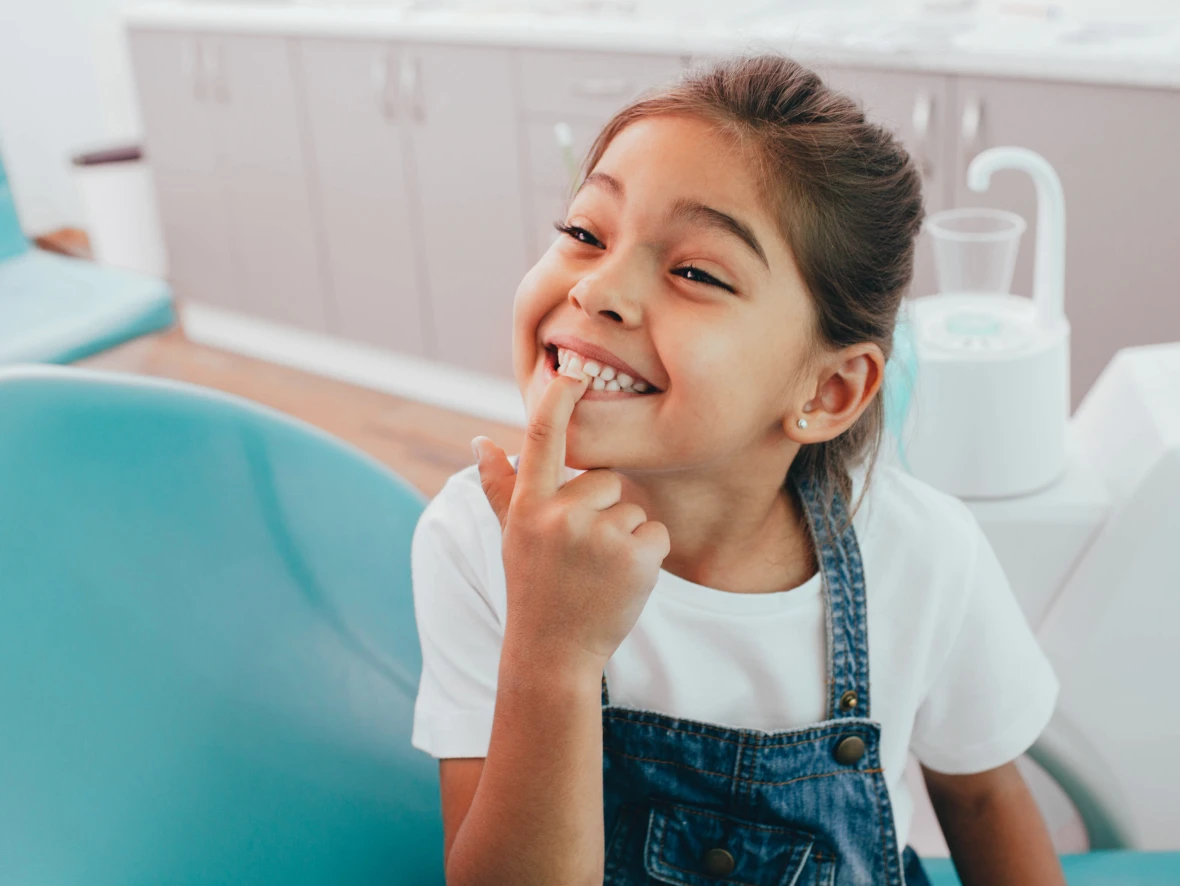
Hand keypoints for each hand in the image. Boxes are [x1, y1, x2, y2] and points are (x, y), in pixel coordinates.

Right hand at [473, 371, 670, 669]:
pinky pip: (656, 532)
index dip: (559, 399)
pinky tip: (621, 581)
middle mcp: (560, 515)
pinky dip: (647, 556)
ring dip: (624, 537)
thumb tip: (480, 441)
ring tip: (598, 572)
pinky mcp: (635, 556)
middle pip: (606, 479)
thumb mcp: (511, 536)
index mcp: (528, 505)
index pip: (541, 437)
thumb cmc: (533, 587)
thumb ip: (499, 487)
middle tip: (581, 554)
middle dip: (603, 510)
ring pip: (633, 508)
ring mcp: (598, 536)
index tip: (572, 370)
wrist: (554, 653)